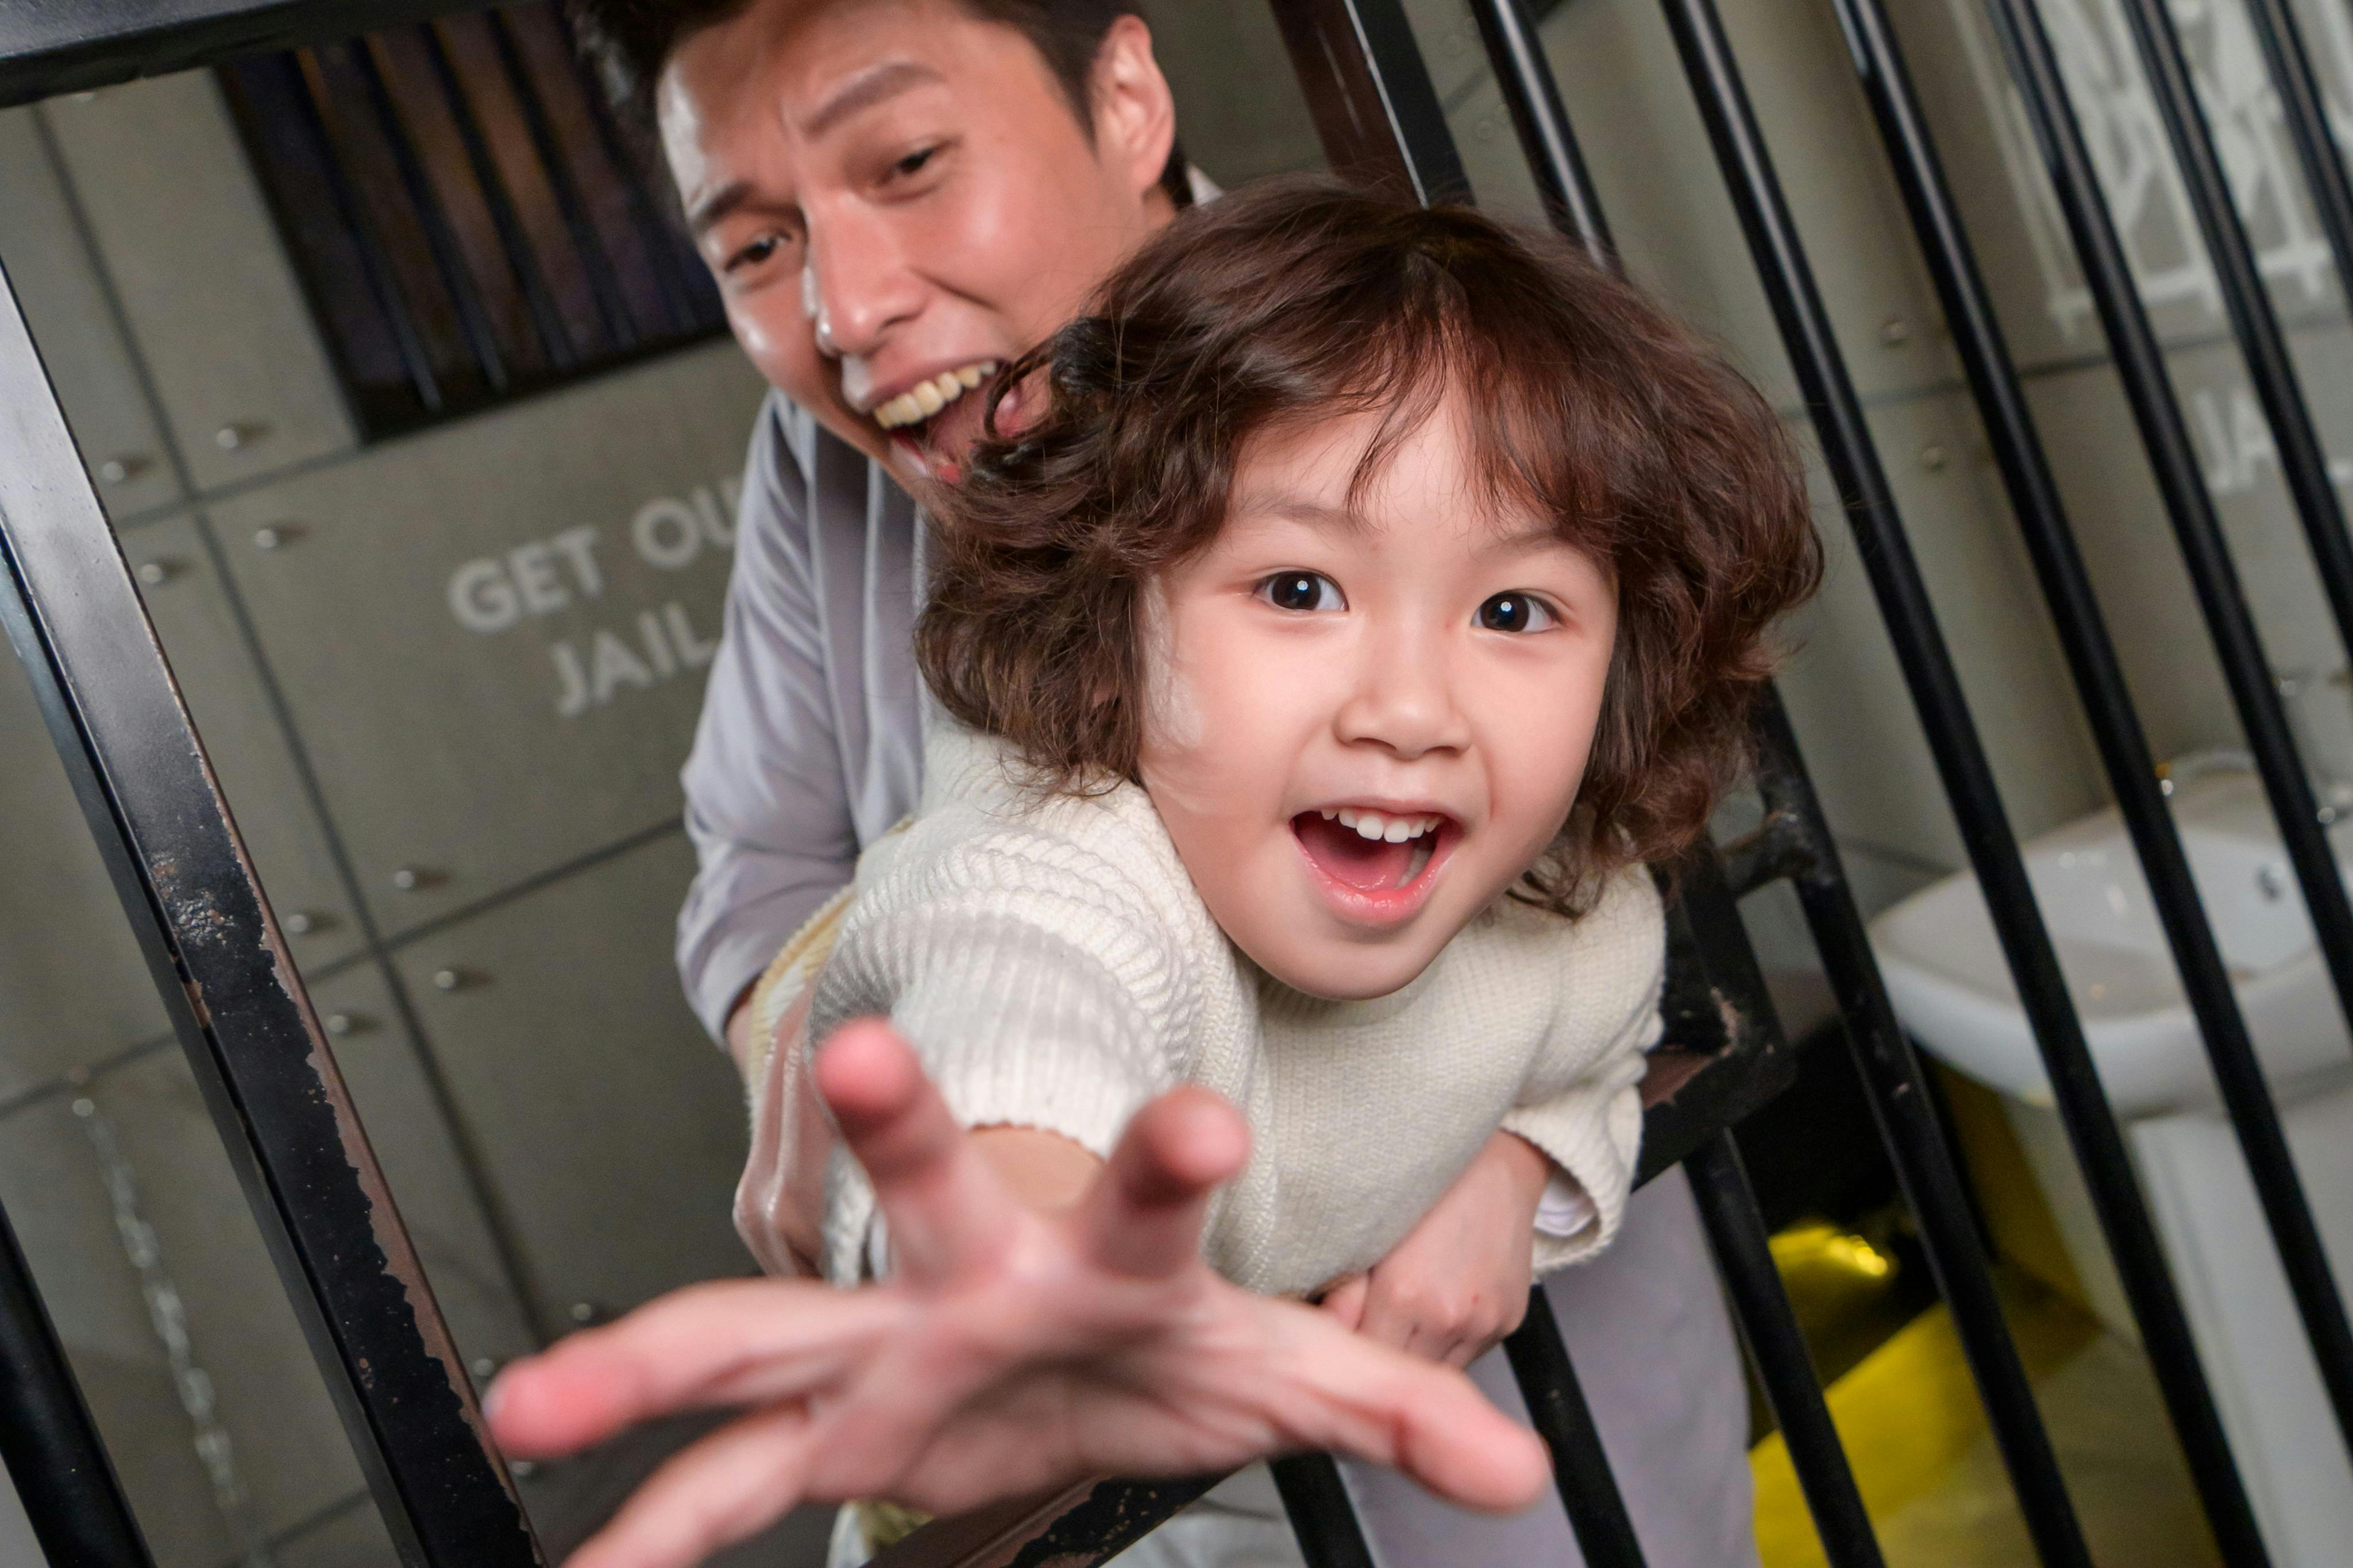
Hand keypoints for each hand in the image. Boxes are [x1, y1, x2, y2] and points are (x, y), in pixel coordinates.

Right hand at [486, 1022, 1547, 1567]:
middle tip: (865, 1053)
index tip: (1203, 1125)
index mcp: (1111, 1260)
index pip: (1156, 1196)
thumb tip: (1519, 1480)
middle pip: (932, 1193)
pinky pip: (728, 1476)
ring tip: (538, 1403)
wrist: (1074, 1354)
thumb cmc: (1172, 1342)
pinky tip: (576, 1561)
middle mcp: (981, 1277)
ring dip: (655, 1364)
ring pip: (761, 1335)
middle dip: (902, 1132)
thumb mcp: (1287, 1379)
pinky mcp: (839, 1426)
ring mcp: (890, 1351)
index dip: (1176, 1158)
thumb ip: (1394, 1413)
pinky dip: (654, 1528)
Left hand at [1321, 1131, 1549, 1367]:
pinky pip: (1467, 1356)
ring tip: (1404, 1320)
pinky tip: (1436, 1312)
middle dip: (1383, 1361)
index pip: (1366, 1361)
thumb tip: (1324, 1335)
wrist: (1496, 1166)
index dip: (1351, 1354)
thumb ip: (1343, 1295)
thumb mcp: (1370, 1233)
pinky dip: (1447, 1346)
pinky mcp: (1507, 1324)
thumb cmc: (1428, 1190)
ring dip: (1416, 1358)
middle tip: (1368, 1331)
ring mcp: (1484, 1325)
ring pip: (1437, 1372)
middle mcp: (1449, 1318)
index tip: (1341, 1341)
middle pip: (1403, 1375)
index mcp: (1405, 1295)